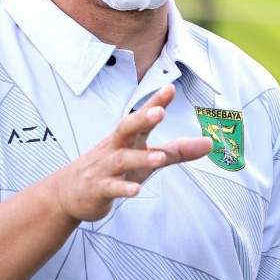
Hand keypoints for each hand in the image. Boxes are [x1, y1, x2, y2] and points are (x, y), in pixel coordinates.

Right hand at [51, 84, 212, 222]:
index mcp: (128, 137)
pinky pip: (110, 188)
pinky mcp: (98, 189)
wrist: (70, 191)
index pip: (143, 116)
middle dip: (141, 119)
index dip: (156, 102)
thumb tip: (209, 143)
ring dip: (140, 158)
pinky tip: (135, 190)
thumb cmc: (113, 168)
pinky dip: (122, 188)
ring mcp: (105, 168)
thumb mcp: (146, 158)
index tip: (171, 88)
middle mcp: (116, 147)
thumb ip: (176, 151)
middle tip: (159, 112)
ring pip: (121, 159)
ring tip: (158, 158)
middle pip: (126, 128)